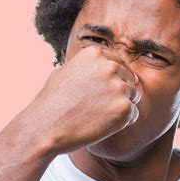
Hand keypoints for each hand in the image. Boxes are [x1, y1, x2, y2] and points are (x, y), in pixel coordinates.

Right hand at [23, 46, 141, 154]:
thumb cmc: (51, 102)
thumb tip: (97, 65)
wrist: (45, 127)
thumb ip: (84, 66)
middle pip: (128, 78)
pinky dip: (122, 122)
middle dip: (118, 92)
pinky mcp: (124, 108)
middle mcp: (109, 66)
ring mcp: (118, 87)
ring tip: (99, 116)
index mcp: (95, 54)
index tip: (100, 92)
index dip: (111, 79)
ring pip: (134, 96)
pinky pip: (134, 114)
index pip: (118, 62)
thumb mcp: (63, 72)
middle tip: (98, 107)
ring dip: (122, 106)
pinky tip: (102, 125)